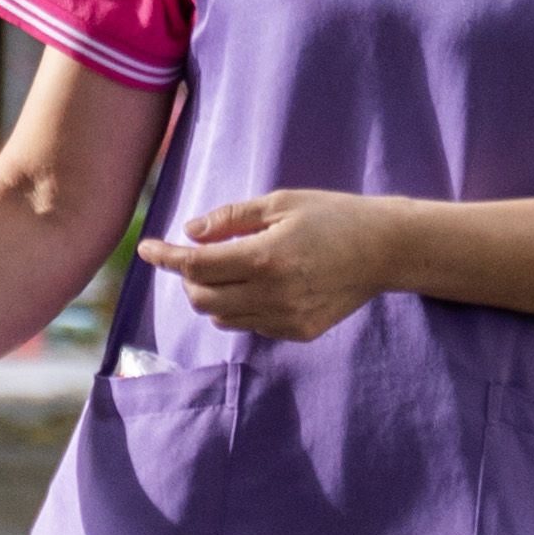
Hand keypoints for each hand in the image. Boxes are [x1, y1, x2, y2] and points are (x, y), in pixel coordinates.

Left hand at [139, 187, 392, 343]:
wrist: (386, 250)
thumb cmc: (334, 216)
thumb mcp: (281, 202)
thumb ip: (231, 219)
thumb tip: (190, 233)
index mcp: (266, 257)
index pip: (196, 265)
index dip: (166, 257)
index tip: (146, 249)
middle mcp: (273, 295)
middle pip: (202, 298)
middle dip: (187, 278)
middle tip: (193, 256)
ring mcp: (286, 318)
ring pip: (223, 318)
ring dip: (211, 295)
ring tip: (224, 269)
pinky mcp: (298, 332)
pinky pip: (250, 326)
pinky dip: (238, 308)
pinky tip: (253, 285)